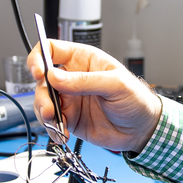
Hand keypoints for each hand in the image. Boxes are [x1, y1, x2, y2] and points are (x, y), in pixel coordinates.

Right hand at [28, 40, 161, 152]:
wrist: (142, 130)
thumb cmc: (136, 100)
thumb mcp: (115, 85)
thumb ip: (85, 80)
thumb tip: (55, 76)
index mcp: (84, 60)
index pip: (52, 49)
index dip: (40, 57)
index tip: (39, 72)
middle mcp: (72, 78)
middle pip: (42, 79)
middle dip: (42, 94)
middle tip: (50, 108)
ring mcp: (70, 99)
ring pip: (43, 101)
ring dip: (44, 113)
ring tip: (57, 123)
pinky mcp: (69, 118)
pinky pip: (51, 121)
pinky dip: (52, 128)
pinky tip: (62, 133)